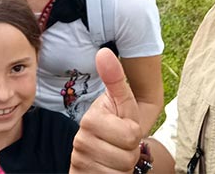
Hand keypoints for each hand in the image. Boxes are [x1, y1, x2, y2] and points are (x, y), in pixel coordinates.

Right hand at [71, 48, 141, 173]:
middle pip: (126, 158)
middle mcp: (80, 142)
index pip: (131, 136)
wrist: (101, 147)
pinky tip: (108, 170)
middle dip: (129, 153)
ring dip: (123, 168)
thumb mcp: (121, 101)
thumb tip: (104, 52)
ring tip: (114, 157)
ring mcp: (80, 163)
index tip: (124, 128)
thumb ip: (115, 78)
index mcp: (91, 121)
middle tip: (120, 144)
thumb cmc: (116, 122)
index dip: (134, 134)